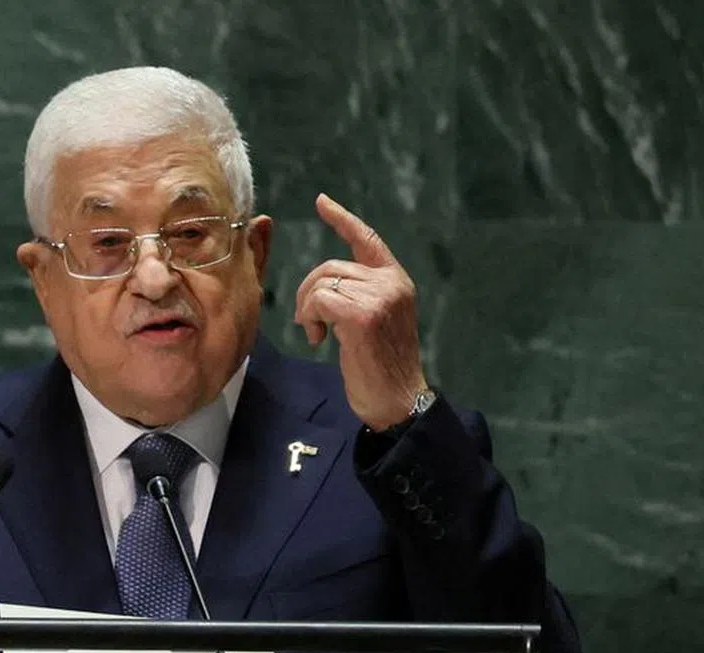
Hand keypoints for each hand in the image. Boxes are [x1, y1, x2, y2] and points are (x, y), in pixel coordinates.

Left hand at [293, 193, 426, 430]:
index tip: (322, 202)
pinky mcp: (363, 316)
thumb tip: (327, 282)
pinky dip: (309, 318)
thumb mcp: (376, 319)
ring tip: (316, 333)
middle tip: (307, 322)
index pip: (367, 239)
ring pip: (321, 283)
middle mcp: (391, 283)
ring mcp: (379, 298)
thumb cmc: (380, 366)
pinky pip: (319, 301)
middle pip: (330, 266)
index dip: (343, 219)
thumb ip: (361, 293)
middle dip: (308, 292)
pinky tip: (318, 339)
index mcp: (396, 280)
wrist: (397, 399)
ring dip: (307, 308)